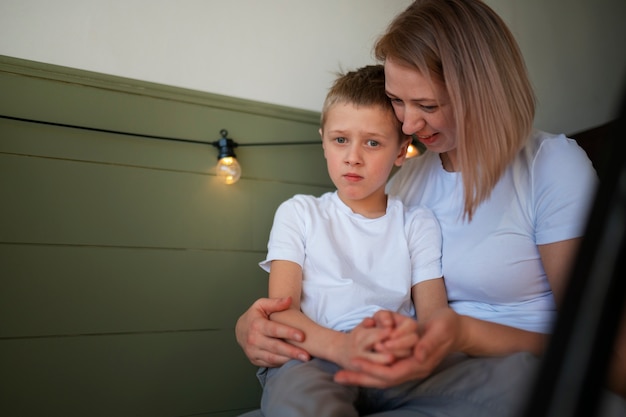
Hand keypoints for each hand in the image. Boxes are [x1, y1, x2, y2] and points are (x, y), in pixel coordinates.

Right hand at [235, 297, 310, 366]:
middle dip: (292, 351)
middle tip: (307, 355)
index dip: (288, 333)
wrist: (240, 330)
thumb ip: (276, 303)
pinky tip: (294, 362)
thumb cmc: (254, 316)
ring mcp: (253, 351)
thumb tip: (289, 300)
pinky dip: (282, 363)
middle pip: (275, 347)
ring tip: (303, 359)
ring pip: (272, 358)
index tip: (302, 336)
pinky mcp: (255, 360)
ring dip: (289, 359)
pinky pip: (270, 363)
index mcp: (256, 325)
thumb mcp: (261, 305)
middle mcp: (253, 340)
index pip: (274, 330)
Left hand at [334, 308, 459, 387]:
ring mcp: (408, 366)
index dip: (372, 369)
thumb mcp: (441, 330)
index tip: (354, 363)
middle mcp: (413, 369)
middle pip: (382, 380)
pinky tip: (355, 369)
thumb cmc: (448, 325)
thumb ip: (430, 343)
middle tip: (338, 377)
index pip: (392, 372)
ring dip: (361, 377)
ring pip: (381, 377)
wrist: (455, 328)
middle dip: (360, 379)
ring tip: (340, 375)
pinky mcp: (404, 361)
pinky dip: (368, 371)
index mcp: (420, 364)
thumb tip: (418, 356)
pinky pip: (383, 370)